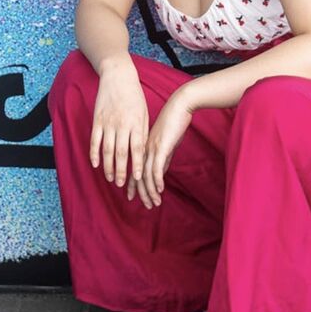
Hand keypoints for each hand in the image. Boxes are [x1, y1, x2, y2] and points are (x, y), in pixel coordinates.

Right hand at [90, 62, 148, 188]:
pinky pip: (94, 139)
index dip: (136, 164)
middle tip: (122, 185)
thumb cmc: (135, 96)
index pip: (137, 148)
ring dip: (108, 166)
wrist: (118, 76)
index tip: (137, 178)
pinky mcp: (97, 119)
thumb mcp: (144, 113)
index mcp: (136, 123)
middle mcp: (122, 124)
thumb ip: (142, 132)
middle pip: (121, 152)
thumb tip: (142, 152)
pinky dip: (94, 153)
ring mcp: (108, 122)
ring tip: (110, 178)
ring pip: (107, 149)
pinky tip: (95, 164)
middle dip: (121, 170)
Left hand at [127, 88, 192, 208]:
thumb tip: (161, 170)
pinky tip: (160, 189)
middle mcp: (144, 149)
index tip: (130, 197)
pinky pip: (157, 166)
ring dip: (150, 191)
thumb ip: (163, 156)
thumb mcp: (167, 142)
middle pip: (138, 176)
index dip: (132, 185)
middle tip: (147, 206)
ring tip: (155, 203)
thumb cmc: (174, 121)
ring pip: (146, 174)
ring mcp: (152, 147)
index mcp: (143, 147)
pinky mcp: (161, 146)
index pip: (134, 170)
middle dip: (142, 193)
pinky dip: (157, 180)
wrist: (180, 105)